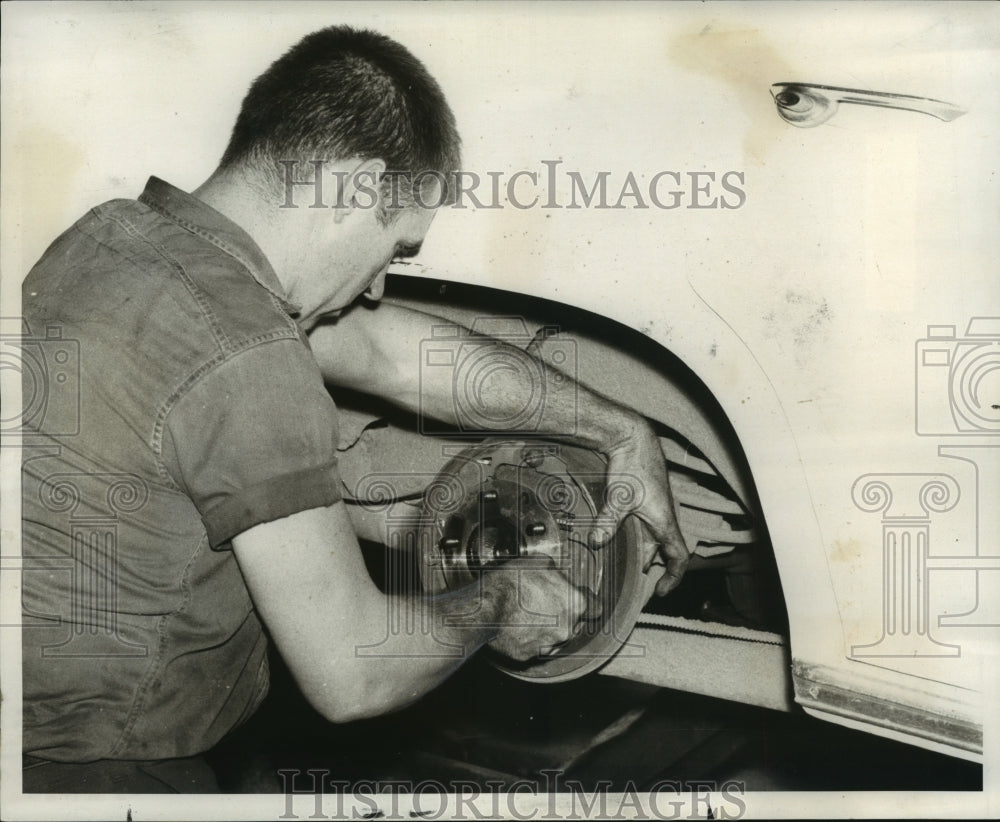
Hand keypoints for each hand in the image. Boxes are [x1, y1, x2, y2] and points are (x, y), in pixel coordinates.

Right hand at [485, 558, 586, 660]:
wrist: (485, 607)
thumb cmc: (512, 583)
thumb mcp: (538, 561)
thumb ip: (555, 571)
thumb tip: (554, 573)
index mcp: (575, 604)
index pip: (595, 607)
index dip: (586, 601)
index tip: (577, 598)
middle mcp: (566, 629)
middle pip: (572, 623)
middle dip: (560, 614)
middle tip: (542, 601)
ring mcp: (547, 646)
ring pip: (552, 637)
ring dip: (543, 627)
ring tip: (524, 612)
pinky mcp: (527, 657)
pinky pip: (531, 647)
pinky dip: (525, 639)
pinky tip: (515, 625)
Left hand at [593, 416, 689, 596]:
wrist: (633, 438)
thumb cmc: (632, 467)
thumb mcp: (619, 497)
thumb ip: (608, 521)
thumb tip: (597, 543)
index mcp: (665, 521)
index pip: (680, 557)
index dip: (674, 577)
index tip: (660, 591)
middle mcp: (664, 516)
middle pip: (663, 550)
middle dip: (652, 568)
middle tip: (636, 583)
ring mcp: (655, 507)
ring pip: (652, 537)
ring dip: (641, 551)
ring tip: (624, 563)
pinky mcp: (646, 499)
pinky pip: (645, 525)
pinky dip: (635, 536)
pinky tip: (616, 537)